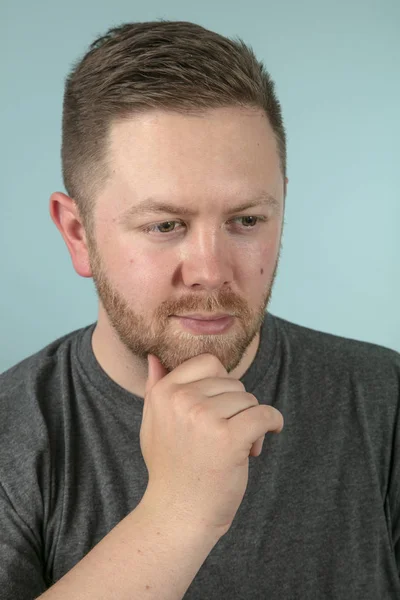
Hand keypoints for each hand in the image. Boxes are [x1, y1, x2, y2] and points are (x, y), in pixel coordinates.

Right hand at [140, 352, 283, 535]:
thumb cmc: (169, 469)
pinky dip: (273, 423)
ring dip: (250, 421)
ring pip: (249, 400)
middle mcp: (182, 400)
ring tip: (237, 448)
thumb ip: (155, 388)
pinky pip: (265, 414)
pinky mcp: (229, 438)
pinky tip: (268, 435)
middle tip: (227, 435)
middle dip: (237, 406)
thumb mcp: (152, 424)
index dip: (221, 384)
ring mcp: (205, 417)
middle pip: (233, 382)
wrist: (178, 514)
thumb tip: (153, 357)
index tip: (221, 407)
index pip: (209, 363)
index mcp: (164, 392)